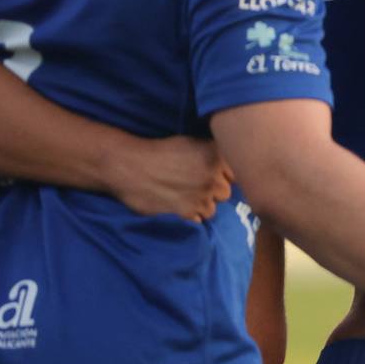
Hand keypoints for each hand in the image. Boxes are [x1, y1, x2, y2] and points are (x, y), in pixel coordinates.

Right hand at [110, 134, 228, 223]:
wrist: (129, 165)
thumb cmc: (160, 151)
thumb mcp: (194, 143)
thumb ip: (215, 155)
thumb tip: (230, 170)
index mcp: (217, 157)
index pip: (236, 174)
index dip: (223, 177)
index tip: (212, 176)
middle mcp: (213, 177)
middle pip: (226, 193)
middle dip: (214, 192)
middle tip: (196, 187)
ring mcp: (201, 196)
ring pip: (213, 209)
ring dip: (202, 205)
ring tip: (185, 197)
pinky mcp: (186, 212)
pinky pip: (199, 220)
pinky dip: (191, 216)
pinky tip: (178, 206)